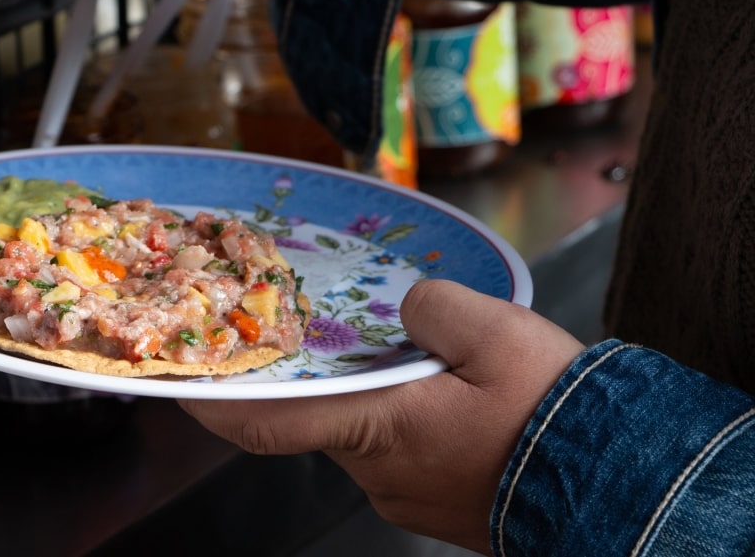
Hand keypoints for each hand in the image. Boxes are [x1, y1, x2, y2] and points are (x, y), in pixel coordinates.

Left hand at [178, 279, 584, 553]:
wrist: (623, 488)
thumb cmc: (555, 416)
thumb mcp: (496, 333)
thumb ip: (433, 306)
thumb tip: (408, 309)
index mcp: (378, 430)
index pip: (269, 422)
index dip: (219, 401)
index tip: (184, 384)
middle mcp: (379, 471)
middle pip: (327, 413)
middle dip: (331, 374)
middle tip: (353, 333)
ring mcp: (406, 494)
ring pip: (368, 430)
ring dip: (381, 394)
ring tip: (425, 358)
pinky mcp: (435, 502)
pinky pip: (402, 450)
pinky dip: (407, 418)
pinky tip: (450, 394)